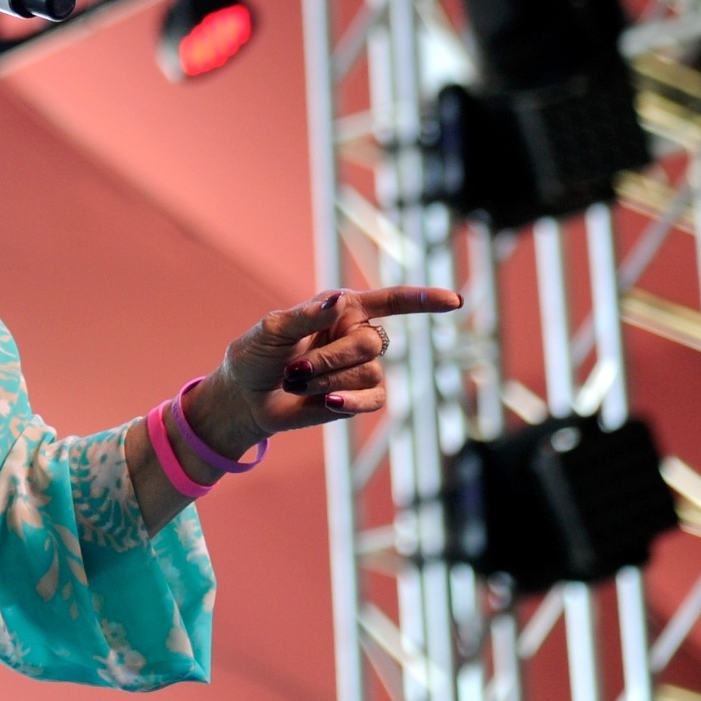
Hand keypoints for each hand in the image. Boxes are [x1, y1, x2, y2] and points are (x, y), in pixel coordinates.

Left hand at [186, 287, 464, 456]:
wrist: (246, 398)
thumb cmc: (255, 355)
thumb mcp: (271, 330)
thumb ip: (305, 316)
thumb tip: (338, 300)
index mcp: (341, 308)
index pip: (391, 300)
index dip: (423, 299)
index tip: (455, 300)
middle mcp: (357, 334)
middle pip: (371, 343)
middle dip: (331, 358)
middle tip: (295, 367)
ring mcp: (362, 368)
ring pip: (369, 372)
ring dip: (328, 379)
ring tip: (297, 381)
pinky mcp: (359, 397)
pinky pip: (374, 399)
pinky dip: (351, 401)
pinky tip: (330, 401)